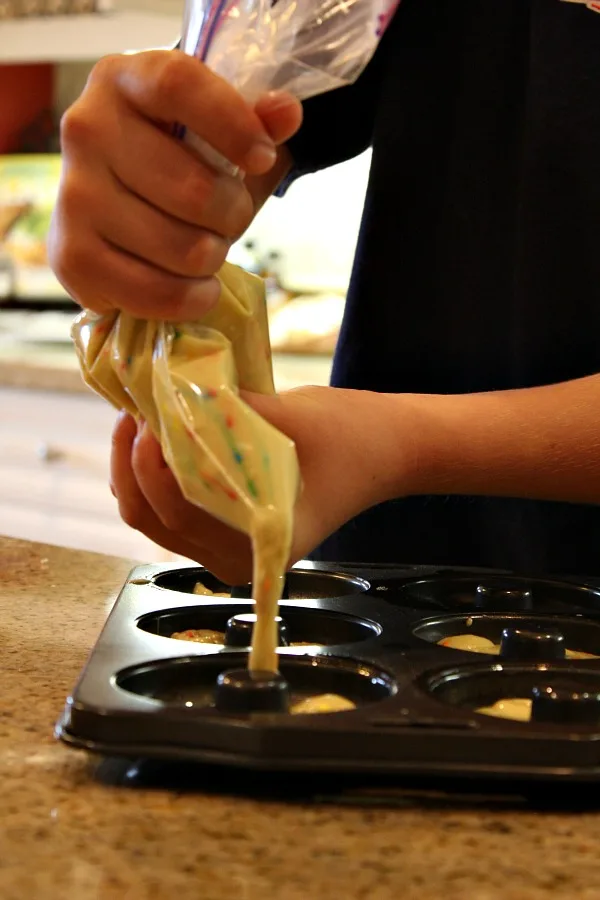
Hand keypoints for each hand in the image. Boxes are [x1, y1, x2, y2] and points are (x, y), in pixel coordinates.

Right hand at [48, 50, 301, 319]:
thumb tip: (286, 112)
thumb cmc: (177, 164)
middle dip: (232, 215)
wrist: (117, 213)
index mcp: (123, 80)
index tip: (263, 159)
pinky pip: (156, 292)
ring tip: (206, 250)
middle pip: (193, 188)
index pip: (179, 85)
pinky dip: (191, 299)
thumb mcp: (218, 135)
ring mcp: (73, 195)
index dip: (232, 124)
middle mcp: (86, 129)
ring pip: (181, 248)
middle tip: (229, 218)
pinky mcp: (72, 257)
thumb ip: (256, 122)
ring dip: (212, 259)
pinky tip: (196, 288)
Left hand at [110, 386, 408, 582]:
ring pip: (157, 518)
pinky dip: (159, 476)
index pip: (177, 511)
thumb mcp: (289, 416)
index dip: (148, 464)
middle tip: (135, 413)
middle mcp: (238, 559)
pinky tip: (160, 437)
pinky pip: (173, 511)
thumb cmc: (350, 437)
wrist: (385, 451)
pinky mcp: (227, 531)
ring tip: (144, 419)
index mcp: (259, 544)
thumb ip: (225, 412)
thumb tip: (164, 394)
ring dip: (141, 470)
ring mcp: (229, 549)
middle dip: (133, 465)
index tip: (144, 416)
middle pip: (155, 521)